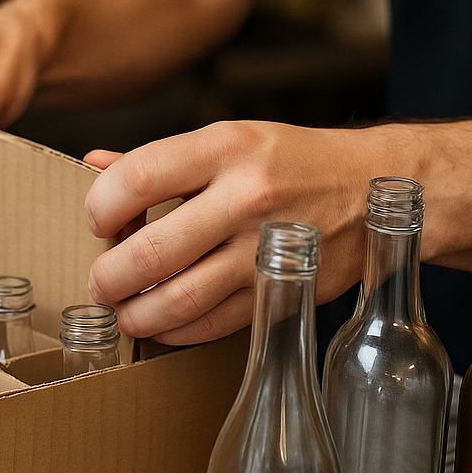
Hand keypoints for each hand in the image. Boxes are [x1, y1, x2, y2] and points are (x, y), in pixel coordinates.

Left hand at [83, 122, 373, 343]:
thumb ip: (160, 159)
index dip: (101, 207)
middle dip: (109, 277)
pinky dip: (177, 331)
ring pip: (179, 299)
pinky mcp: (283, 291)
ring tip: (124, 310)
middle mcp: (247, 197)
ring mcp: (267, 250)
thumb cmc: (293, 162)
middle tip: (100, 281)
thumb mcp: (230, 141)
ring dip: (137, 313)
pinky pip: (214, 324)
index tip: (99, 222)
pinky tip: (163, 323)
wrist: (378, 188)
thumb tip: (93, 164)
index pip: (137, 179)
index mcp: (226, 148)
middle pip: (151, 252)